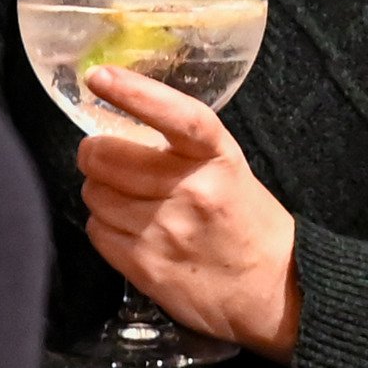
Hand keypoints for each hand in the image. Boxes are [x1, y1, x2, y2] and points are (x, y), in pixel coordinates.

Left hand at [73, 66, 302, 359]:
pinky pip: (97, 231)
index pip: (176, 116)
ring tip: (124, 197)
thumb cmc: (246, 222)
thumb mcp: (229, 169)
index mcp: (217, 159)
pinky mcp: (147, 267)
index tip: (100, 76)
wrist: (273, 290)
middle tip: (103, 154)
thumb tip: (118, 126)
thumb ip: (182, 149)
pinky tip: (127, 226)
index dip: (134, 93)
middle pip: (108, 157)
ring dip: (101, 191)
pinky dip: (103, 225)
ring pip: (95, 194)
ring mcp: (166, 232)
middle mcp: (192, 192)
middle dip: (95, 152)